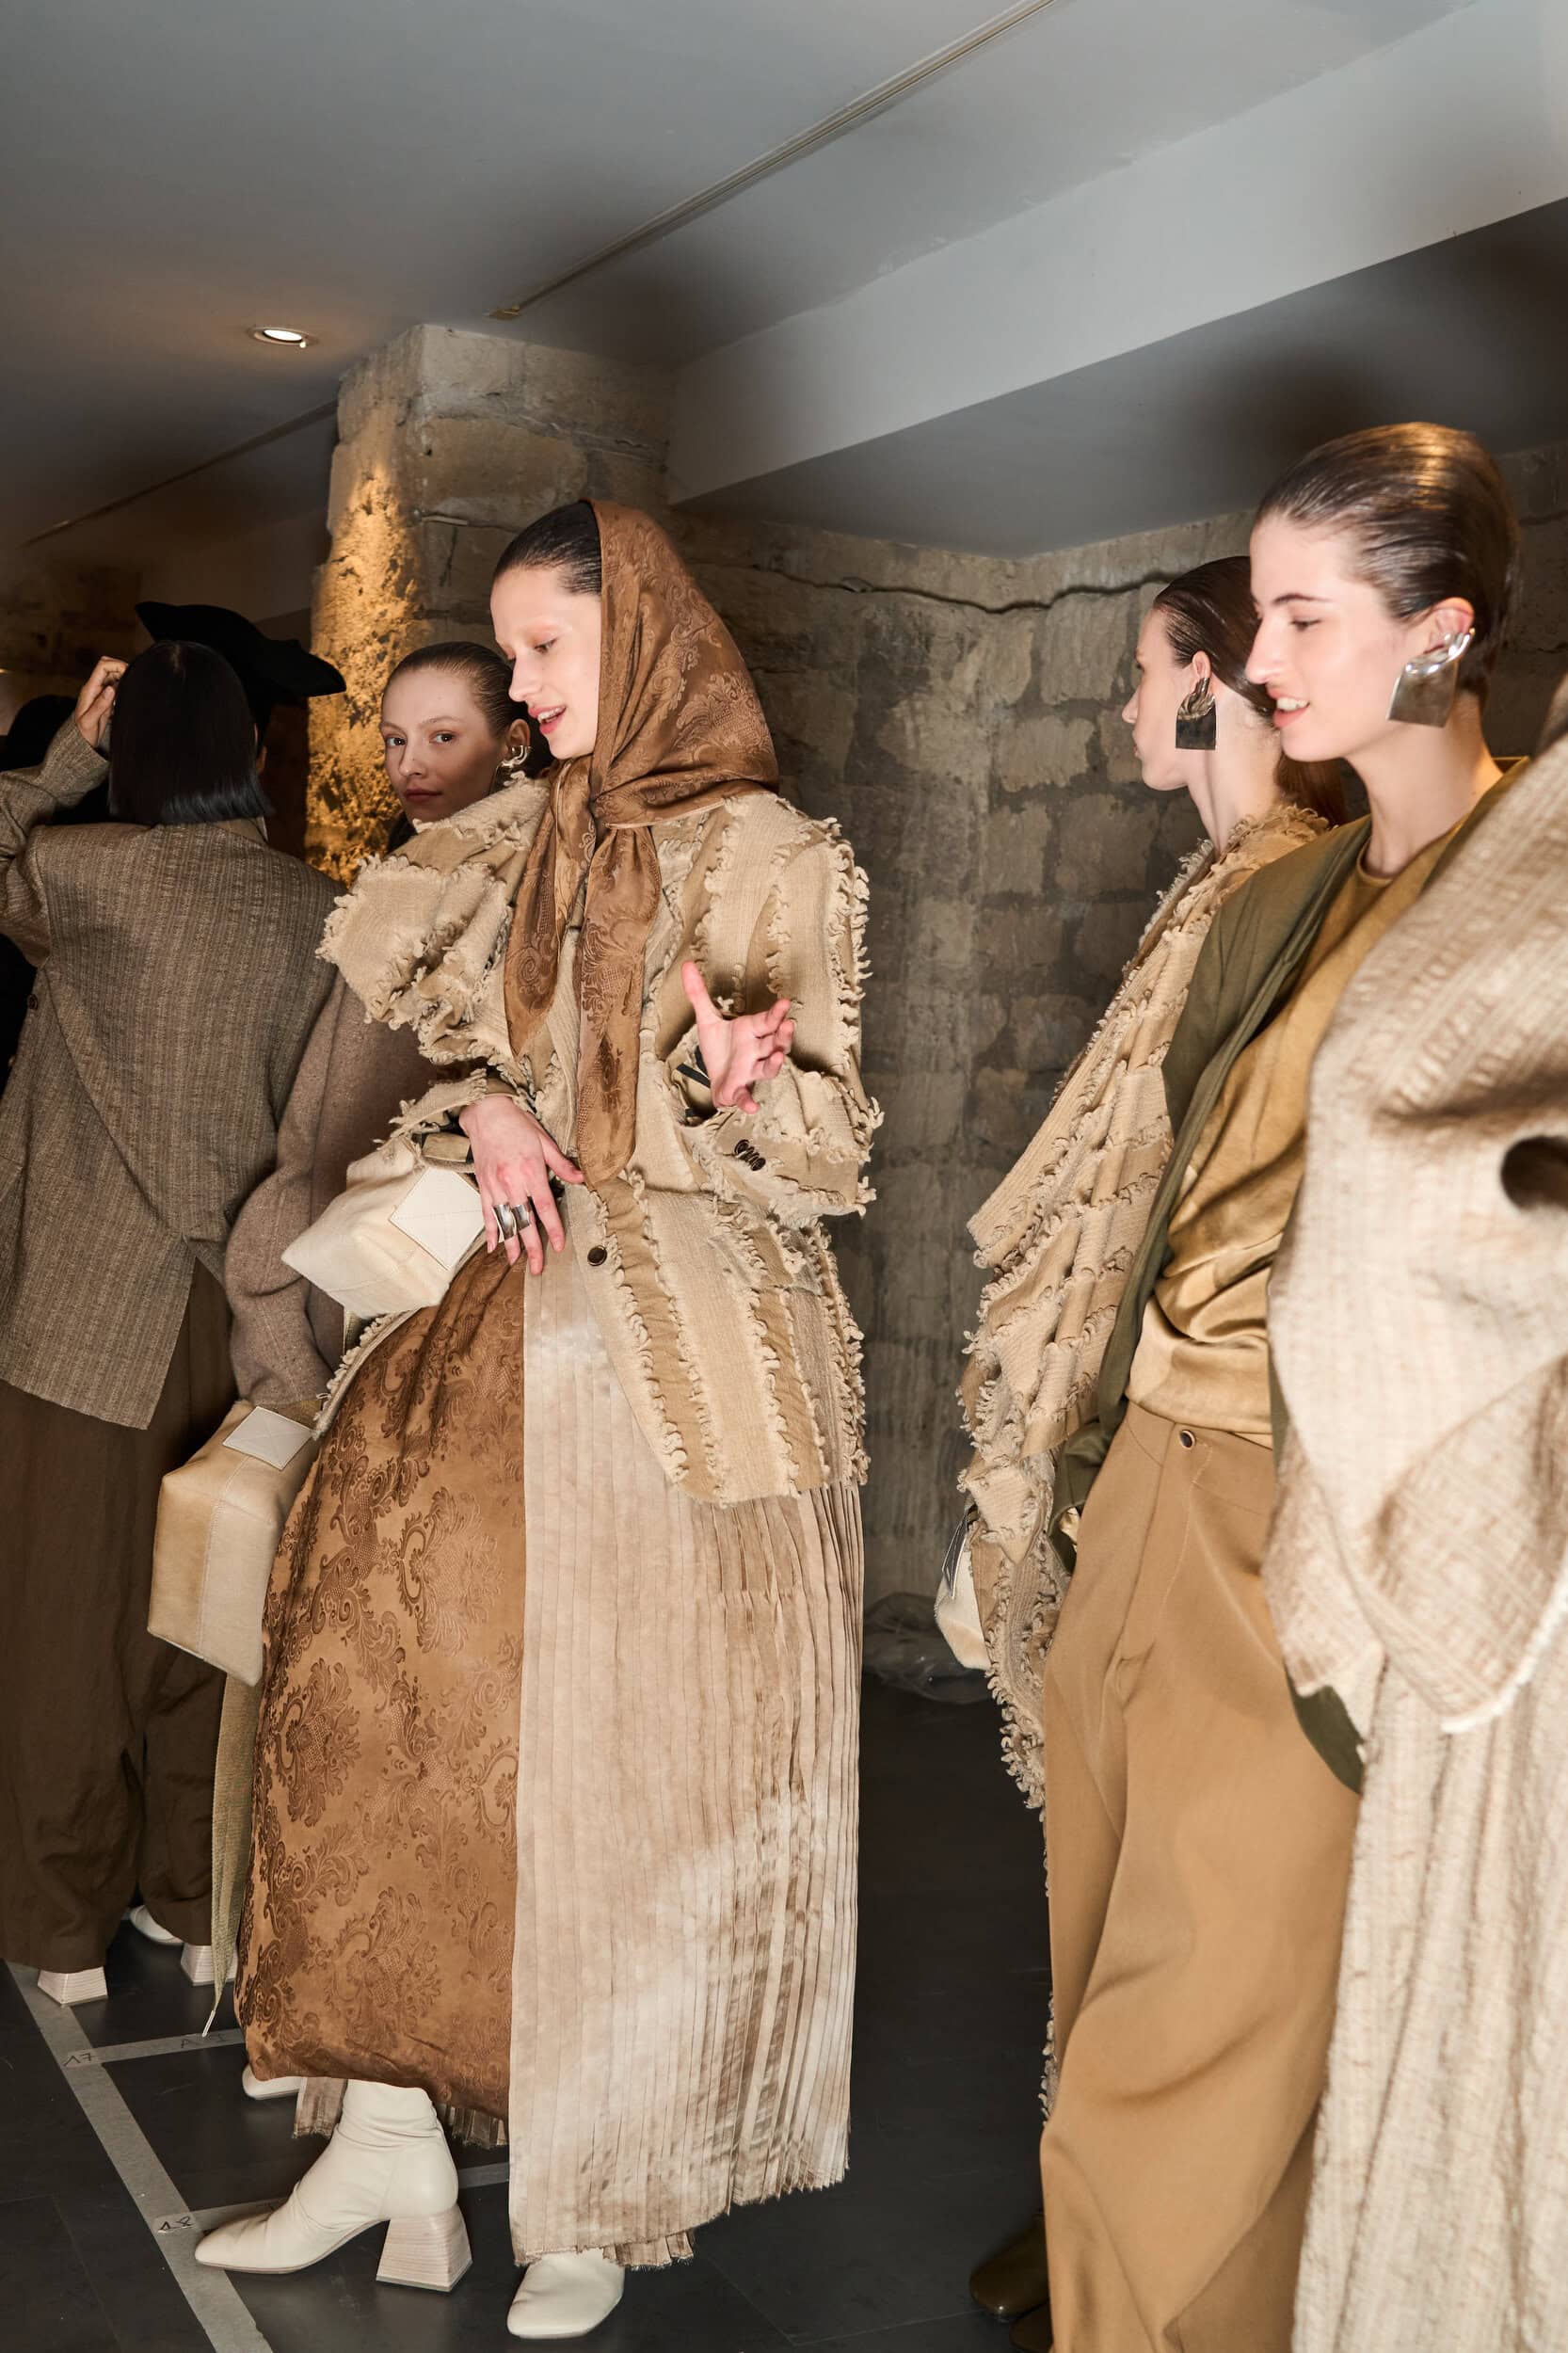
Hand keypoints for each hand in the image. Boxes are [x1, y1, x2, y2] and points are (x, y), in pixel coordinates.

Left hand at [73, 656, 125, 749]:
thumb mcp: (89, 721)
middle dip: (121, 668)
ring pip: (114, 675)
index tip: (129, 673)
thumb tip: (111, 689)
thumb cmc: (83, 733)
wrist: (81, 742)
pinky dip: (124, 686)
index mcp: (90, 689)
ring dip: (124, 677)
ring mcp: (101, 692)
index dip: (116, 665)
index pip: (102, 666)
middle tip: (133, 679)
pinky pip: (116, 686)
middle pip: (108, 666)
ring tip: (133, 687)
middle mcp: (95, 687)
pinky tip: (129, 694)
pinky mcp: (106, 699)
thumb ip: (100, 705)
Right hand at [458, 1094, 583, 1272]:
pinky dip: (490, 1231)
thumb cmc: (515, 1123)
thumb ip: (561, 1164)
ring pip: (504, 1222)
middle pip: (524, 1222)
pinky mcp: (483, 1185)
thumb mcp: (544, 1140)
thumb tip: (581, 1179)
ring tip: (516, 1263)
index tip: (558, 1246)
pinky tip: (493, 1246)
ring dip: (510, 1245)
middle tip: (538, 1268)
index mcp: (530, 1172)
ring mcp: (495, 1186)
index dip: (553, 1229)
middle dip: (532, 1248)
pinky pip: (486, 1213)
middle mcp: (511, 1183)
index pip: (545, 1208)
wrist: (485, 1111)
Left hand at [681, 962, 794, 1114]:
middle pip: (774, 1043)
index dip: (776, 1013)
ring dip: (775, 1064)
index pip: (767, 1021)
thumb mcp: (706, 1019)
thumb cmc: (718, 1047)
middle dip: (783, 1036)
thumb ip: (699, 994)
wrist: (714, 1074)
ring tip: (779, 1058)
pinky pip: (746, 1096)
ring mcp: (749, 1071)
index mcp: (751, 1032)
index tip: (784, 1003)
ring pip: (767, 1069)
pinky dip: (748, 1102)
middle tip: (789, 1026)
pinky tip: (752, 1107)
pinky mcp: (738, 1089)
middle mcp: (755, 1052)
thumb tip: (687, 964)